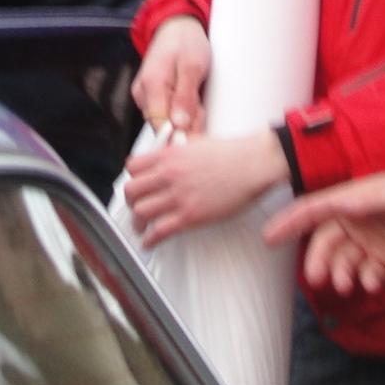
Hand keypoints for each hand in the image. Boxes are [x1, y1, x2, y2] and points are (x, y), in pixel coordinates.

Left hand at [123, 131, 287, 247]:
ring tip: (141, 226)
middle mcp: (169, 175)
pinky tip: (149, 242)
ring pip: (140, 212)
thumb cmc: (233, 154)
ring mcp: (178, 196)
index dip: (133, 178)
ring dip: (137, 222)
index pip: (133, 167)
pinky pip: (159, 231)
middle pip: (131, 191)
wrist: (253, 164)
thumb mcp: (198, 142)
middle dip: (131, 201)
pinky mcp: (190, 216)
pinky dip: (150, 239)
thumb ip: (179, 149)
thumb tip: (173, 153)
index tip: (136, 185)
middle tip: (135, 206)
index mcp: (170, 155)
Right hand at [131, 14, 210, 132]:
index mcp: (151, 85)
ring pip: (165, 121)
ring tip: (196, 96)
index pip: (160, 126)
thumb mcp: (193, 66)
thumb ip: (185, 97)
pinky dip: (180, 111)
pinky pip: (165, 113)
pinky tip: (189, 98)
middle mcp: (142, 93)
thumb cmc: (185, 42)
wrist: (176, 26)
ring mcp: (144, 95)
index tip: (198, 130)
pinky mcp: (150, 96)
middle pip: (163, 126)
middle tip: (201, 105)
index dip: (180, 134)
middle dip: (186, 124)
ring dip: (185, 117)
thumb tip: (179, 125)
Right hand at [262, 171, 384, 296]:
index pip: (312, 211)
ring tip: (348, 284)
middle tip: (318, 279)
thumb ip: (361, 201)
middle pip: (325, 243)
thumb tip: (336, 206)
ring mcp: (368, 242)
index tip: (268, 238)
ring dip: (340, 274)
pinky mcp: (384, 260)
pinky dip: (366, 281)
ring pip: (342, 262)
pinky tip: (374, 283)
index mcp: (349, 201)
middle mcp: (354, 222)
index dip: (289, 222)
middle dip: (319, 261)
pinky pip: (365, 274)